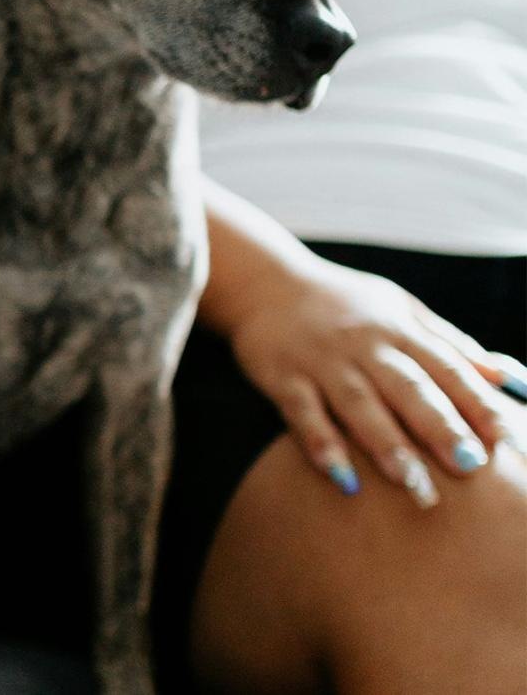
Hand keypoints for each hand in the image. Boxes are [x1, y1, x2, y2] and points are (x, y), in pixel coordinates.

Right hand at [226, 261, 525, 506]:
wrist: (265, 283)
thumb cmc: (344, 303)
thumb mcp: (402, 310)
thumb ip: (451, 345)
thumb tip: (510, 378)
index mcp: (399, 330)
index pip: (447, 368)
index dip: (478, 402)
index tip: (507, 439)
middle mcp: (364, 346)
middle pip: (408, 389)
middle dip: (440, 427)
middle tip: (469, 465)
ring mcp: (322, 363)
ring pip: (359, 405)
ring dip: (386, 445)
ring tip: (413, 484)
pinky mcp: (283, 378)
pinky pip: (303, 414)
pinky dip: (321, 444)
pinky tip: (340, 475)